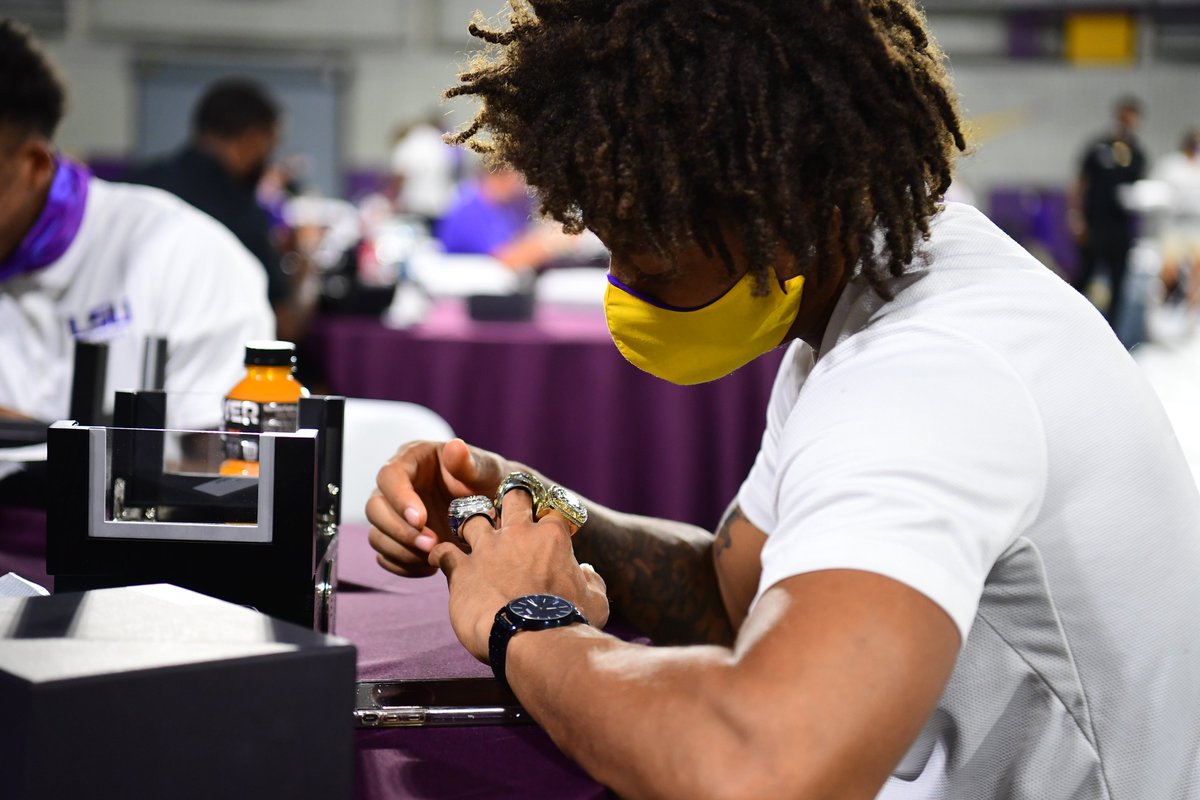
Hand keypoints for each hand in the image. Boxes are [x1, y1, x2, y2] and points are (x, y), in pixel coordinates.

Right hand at [367, 438, 513, 577]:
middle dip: (400, 530)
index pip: (390, 476)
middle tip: (431, 543)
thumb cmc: (486, 480)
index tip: (420, 520)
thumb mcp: (484, 469)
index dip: (400, 499)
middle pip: (375, 508)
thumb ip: (469, 462)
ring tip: (435, 556)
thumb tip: (454, 447)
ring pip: (377, 535)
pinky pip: (386, 556)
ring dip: (401, 551)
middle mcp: (396, 486)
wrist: (493, 506)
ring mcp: (393, 514)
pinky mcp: (397, 538)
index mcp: (412, 460)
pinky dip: (404, 566)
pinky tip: (431, 566)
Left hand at [430, 483, 608, 661]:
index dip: (550, 518)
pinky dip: (440, 554)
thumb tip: (586, 571)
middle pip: (512, 497)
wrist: (532, 638)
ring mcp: (487, 548)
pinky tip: (440, 560)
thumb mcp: (596, 600)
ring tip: (470, 535)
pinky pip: (444, 551)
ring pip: (472, 516)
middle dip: (511, 502)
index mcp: (552, 537)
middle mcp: (518, 534)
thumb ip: (592, 580)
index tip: (548, 529)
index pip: (553, 510)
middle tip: (507, 515)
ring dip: (471, 525)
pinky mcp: (462, 569)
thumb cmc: (568, 621)